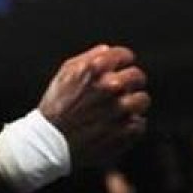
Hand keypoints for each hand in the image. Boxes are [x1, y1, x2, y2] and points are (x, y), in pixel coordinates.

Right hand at [38, 45, 148, 167]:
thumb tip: (107, 50)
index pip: (125, 56)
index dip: (122, 62)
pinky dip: (131, 126)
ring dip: (133, 104)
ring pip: (143, 100)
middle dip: (130, 82)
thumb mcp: (65, 74)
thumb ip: (88, 58)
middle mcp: (111, 86)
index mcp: (96, 69)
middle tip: (120, 92)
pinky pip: (140, 124)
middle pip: (138, 77)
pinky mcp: (125, 131)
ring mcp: (120, 109)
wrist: (49, 142)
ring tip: (120, 111)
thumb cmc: (55, 107)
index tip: (120, 69)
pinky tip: (117, 126)